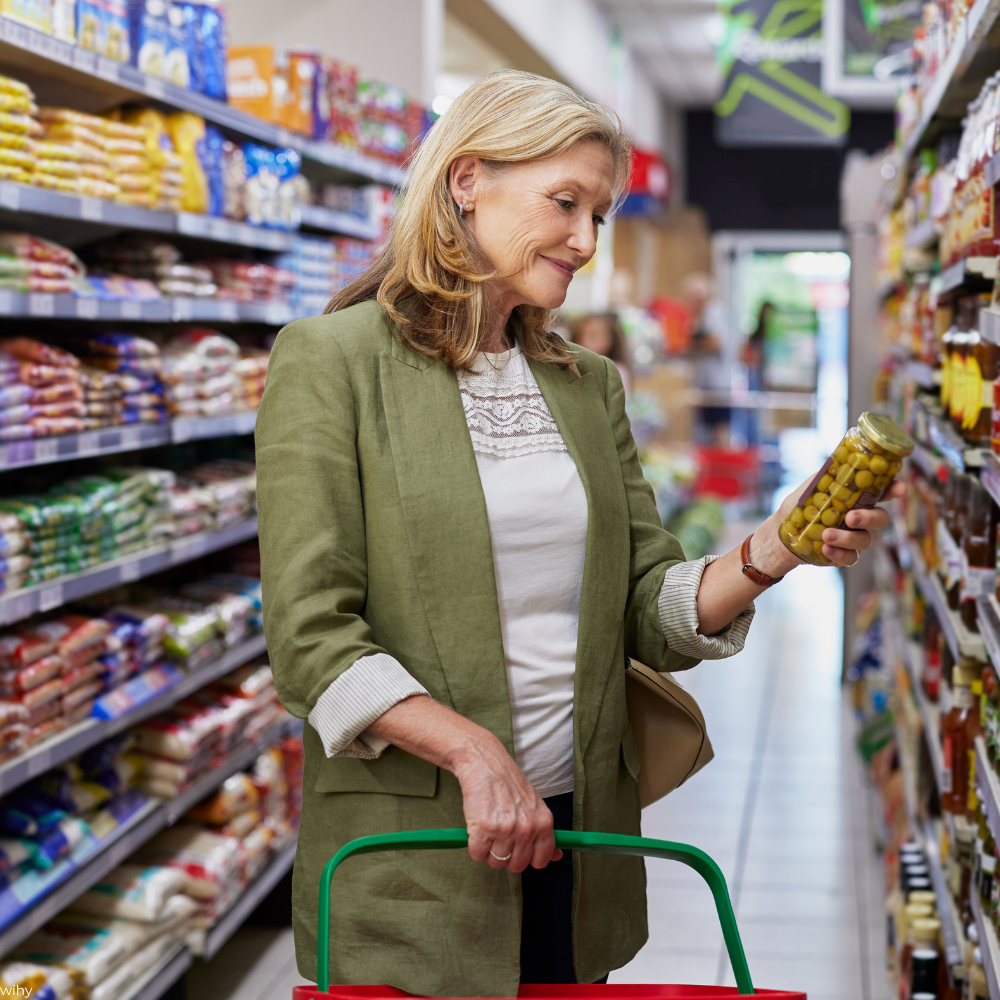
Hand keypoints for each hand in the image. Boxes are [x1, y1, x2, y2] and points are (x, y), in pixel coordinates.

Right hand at [453, 735, 562, 872]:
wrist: (484, 762)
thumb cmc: (508, 783)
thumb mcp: (535, 805)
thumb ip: (544, 833)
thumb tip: (557, 857)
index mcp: (543, 823)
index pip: (540, 860)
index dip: (527, 857)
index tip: (519, 848)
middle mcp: (527, 829)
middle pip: (516, 865)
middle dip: (506, 855)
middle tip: (499, 834)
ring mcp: (505, 830)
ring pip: (495, 862)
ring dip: (489, 850)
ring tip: (488, 827)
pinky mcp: (483, 829)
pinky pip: (477, 855)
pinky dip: (474, 846)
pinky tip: (477, 827)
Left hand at [761, 475, 906, 571]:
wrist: (781, 534)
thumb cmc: (798, 508)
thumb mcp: (808, 489)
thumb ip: (825, 478)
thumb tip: (838, 463)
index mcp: (856, 499)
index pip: (882, 492)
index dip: (894, 490)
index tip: (899, 488)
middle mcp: (860, 518)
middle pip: (881, 518)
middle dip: (869, 518)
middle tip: (851, 517)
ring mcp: (854, 538)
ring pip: (865, 540)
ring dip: (847, 537)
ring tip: (826, 534)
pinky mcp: (844, 555)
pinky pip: (851, 558)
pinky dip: (839, 553)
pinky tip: (825, 548)